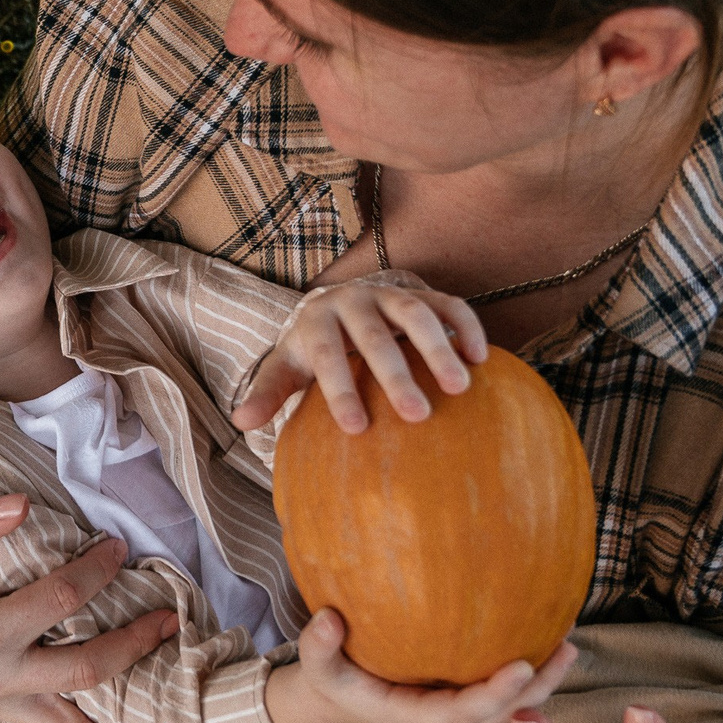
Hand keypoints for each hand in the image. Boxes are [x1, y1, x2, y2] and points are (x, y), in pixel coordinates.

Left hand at [233, 270, 486, 433]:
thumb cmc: (315, 348)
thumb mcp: (289, 367)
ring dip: (438, 349)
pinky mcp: (424, 294)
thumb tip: (241, 422)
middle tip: (417, 415)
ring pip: (415, 316)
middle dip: (395, 374)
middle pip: (374, 337)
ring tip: (458, 389)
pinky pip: (450, 305)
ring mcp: (391, 295)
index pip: (326, 355)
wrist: (341, 304)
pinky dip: (466, 327)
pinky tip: (481, 359)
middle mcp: (354, 301)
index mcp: (316, 321)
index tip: (356, 429)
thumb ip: (270, 392)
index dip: (339, 390)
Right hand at [264, 610, 576, 722]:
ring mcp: (460, 709)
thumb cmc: (334, 679)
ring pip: (514, 704)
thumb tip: (328, 620)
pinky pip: (506, 688)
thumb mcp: (318, 668)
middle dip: (538, 685)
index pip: (466, 713)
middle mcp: (447, 720)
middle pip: (504, 712)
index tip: (523, 666)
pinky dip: (532, 668)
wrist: (341, 699)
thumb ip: (319, 647)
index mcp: (417, 719)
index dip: (497, 693)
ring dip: (545, 678)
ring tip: (571, 639)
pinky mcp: (466, 695)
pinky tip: (550, 633)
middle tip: (567, 646)